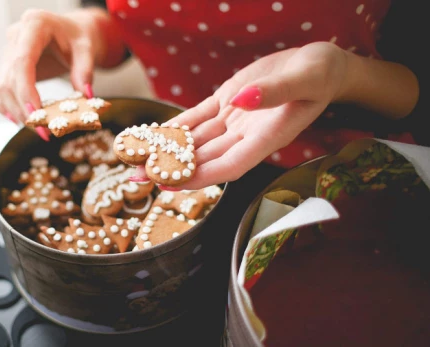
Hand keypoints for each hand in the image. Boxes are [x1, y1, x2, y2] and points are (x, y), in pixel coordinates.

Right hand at [0, 8, 104, 124]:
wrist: (72, 32)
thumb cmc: (79, 37)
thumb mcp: (88, 48)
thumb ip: (86, 70)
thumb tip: (85, 96)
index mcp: (34, 25)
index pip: (22, 61)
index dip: (25, 91)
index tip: (36, 115)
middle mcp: (16, 36)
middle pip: (9, 78)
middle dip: (24, 109)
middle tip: (44, 132)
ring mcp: (8, 51)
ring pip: (1, 87)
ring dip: (16, 112)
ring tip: (37, 129)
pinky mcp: (7, 65)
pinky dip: (7, 107)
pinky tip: (20, 121)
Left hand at [148, 42, 350, 189]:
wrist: (318, 65)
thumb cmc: (320, 74)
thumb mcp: (306, 79)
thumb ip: (275, 93)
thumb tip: (241, 101)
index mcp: (268, 138)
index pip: (230, 166)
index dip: (202, 177)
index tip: (172, 184)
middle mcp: (246, 136)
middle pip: (205, 159)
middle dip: (173, 169)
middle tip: (140, 177)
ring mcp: (234, 121)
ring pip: (195, 141)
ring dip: (167, 150)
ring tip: (137, 159)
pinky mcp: (225, 104)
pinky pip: (196, 118)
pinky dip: (176, 126)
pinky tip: (154, 132)